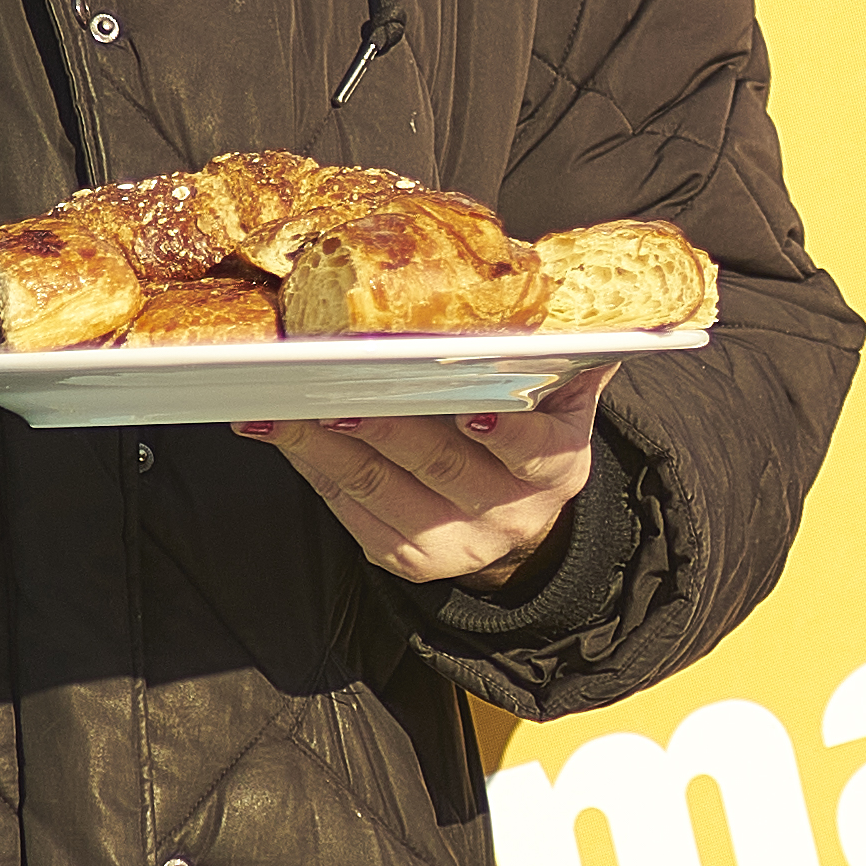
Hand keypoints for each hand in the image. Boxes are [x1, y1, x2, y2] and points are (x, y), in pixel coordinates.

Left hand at [245, 365, 613, 586]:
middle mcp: (508, 512)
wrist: (522, 519)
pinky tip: (284, 436)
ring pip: (381, 492)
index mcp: (555, 466)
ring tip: (284, 408)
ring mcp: (456, 542)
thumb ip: (571, 360)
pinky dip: (314, 469)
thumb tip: (581, 308)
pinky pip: (353, 514)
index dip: (503, 433)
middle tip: (336, 388)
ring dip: (326, 445)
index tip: (470, 409)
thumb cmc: (532, 438)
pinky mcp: (409, 558)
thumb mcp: (564, 402)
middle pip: (440, 467)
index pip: (533, 451)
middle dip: (384, 425)